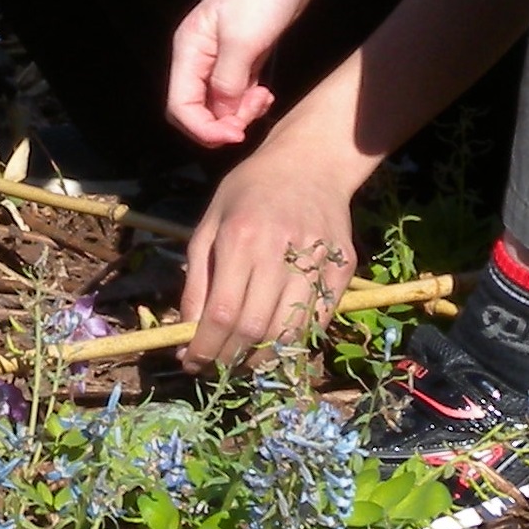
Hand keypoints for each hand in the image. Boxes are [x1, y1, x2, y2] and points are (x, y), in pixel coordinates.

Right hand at [167, 0, 321, 147]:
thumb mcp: (243, 41)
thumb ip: (227, 82)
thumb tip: (221, 115)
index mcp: (189, 49)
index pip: (179, 105)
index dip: (203, 129)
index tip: (236, 134)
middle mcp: (199, 55)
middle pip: (195, 108)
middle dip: (221, 123)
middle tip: (252, 116)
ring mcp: (221, 54)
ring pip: (218, 102)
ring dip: (239, 112)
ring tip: (264, 99)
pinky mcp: (244, 53)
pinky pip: (237, 90)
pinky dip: (249, 100)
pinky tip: (266, 93)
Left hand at [179, 126, 369, 367]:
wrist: (310, 163)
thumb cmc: (249, 191)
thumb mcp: (210, 224)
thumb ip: (197, 280)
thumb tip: (186, 333)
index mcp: (241, 238)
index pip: (223, 312)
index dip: (205, 348)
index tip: (192, 363)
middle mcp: (280, 251)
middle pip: (256, 329)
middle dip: (231, 359)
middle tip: (217, 365)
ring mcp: (317, 260)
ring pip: (290, 333)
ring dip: (263, 359)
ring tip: (245, 359)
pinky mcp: (342, 268)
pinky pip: (319, 321)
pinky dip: (296, 342)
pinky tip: (277, 343)